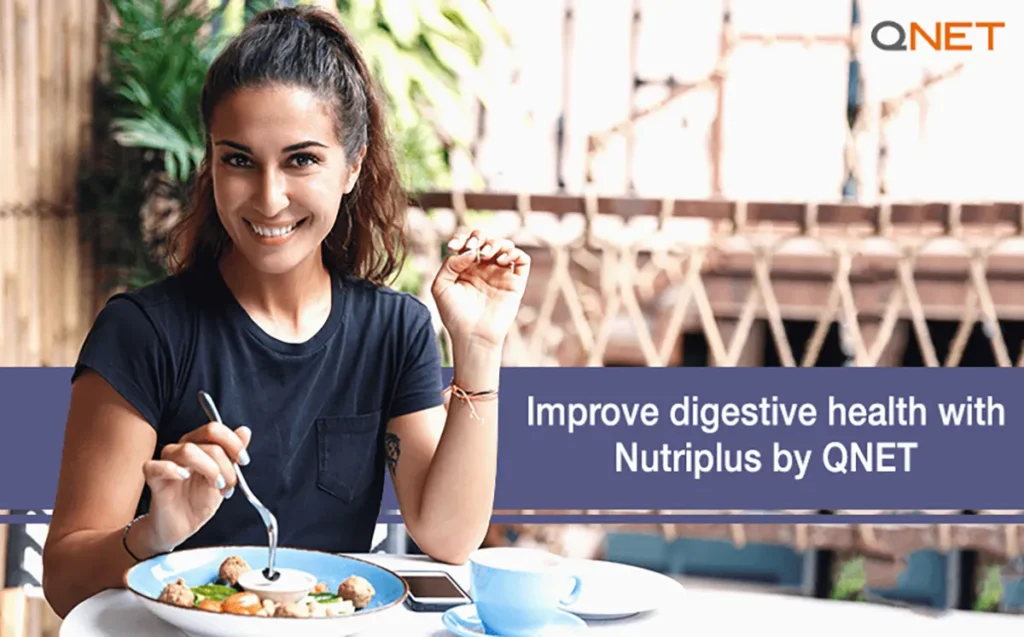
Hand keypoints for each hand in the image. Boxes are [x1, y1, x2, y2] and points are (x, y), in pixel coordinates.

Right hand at [136, 423, 250, 553]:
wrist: (181, 526)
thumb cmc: (198, 501)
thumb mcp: (224, 477)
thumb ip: (232, 454)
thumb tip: (244, 431)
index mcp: (198, 444)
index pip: (214, 430)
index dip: (233, 443)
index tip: (243, 461)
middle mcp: (182, 448)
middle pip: (208, 443)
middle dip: (226, 465)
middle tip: (228, 484)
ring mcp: (166, 461)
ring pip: (187, 450)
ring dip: (210, 469)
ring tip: (215, 486)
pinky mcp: (153, 478)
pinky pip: (155, 466)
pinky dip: (171, 469)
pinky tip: (184, 477)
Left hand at [431, 229, 530, 349]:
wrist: (473, 336)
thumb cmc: (454, 315)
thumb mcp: (441, 286)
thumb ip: (450, 264)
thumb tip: (470, 252)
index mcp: (466, 268)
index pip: (467, 243)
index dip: (462, 238)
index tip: (453, 246)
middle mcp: (484, 268)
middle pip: (487, 239)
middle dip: (480, 236)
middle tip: (474, 247)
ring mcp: (501, 274)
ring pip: (505, 245)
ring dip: (496, 243)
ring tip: (486, 254)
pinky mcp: (515, 283)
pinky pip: (522, 259)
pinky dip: (514, 253)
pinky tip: (501, 261)